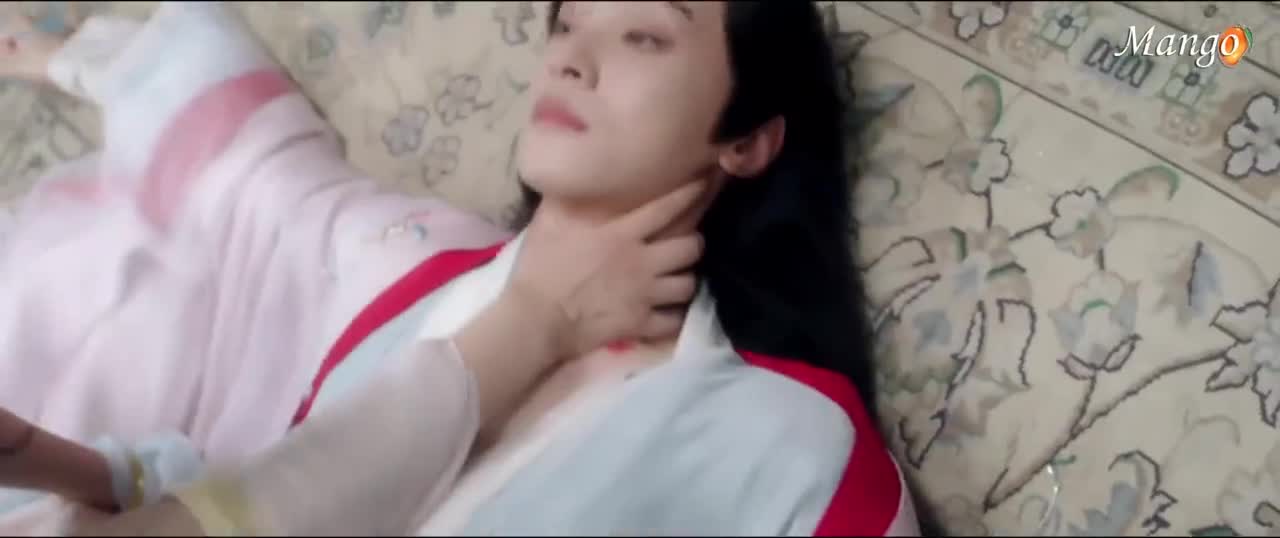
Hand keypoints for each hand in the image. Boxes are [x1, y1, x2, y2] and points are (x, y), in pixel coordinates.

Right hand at [507, 181, 707, 358]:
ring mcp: (644, 295)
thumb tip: (572, 175)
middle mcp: (641, 262)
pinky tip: (668, 312)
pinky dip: (673, 316)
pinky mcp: (641, 323)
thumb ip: (566, 199)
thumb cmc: (539, 267)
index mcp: (621, 234)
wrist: (536, 318)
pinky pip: (674, 320)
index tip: (704, 183)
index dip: (690, 194)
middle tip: (685, 245)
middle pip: (690, 248)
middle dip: (693, 244)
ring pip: (688, 284)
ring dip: (684, 280)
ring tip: (677, 278)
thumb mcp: (548, 222)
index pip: (666, 208)